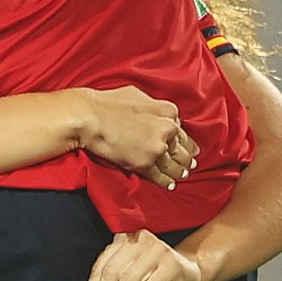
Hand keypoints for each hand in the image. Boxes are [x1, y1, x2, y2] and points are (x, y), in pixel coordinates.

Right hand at [70, 87, 192, 186]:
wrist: (90, 118)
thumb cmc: (108, 103)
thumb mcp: (137, 95)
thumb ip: (154, 106)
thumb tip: (159, 113)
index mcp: (167, 111)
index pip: (181, 129)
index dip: (184, 140)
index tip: (187, 146)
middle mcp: (167, 130)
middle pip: (182, 149)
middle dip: (187, 158)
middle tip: (191, 164)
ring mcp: (157, 148)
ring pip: (174, 165)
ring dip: (180, 171)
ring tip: (182, 175)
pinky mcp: (145, 164)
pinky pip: (160, 177)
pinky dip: (166, 182)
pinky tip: (170, 185)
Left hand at [86, 230, 204, 280]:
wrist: (190, 273)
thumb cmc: (155, 275)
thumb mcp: (132, 272)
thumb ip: (114, 279)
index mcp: (126, 239)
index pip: (103, 264)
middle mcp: (140, 240)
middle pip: (113, 271)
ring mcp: (157, 251)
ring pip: (129, 279)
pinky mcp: (171, 265)